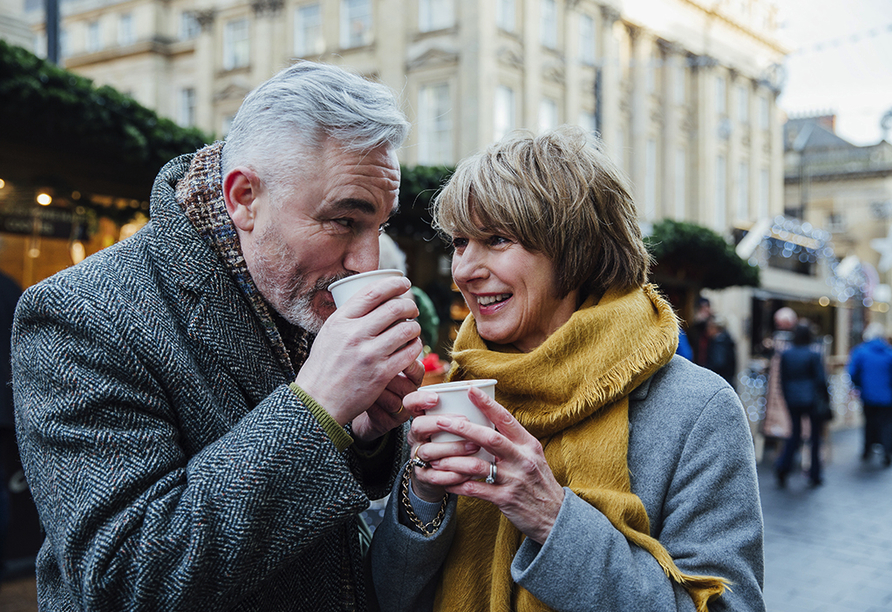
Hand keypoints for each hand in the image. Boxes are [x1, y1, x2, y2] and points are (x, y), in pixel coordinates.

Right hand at [295, 277, 422, 426]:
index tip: (404, 284)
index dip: (394, 284)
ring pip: (406, 330)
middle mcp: (355, 334)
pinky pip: (409, 353)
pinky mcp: (381, 374)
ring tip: (413, 328)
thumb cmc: (323, 367)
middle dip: (410, 305)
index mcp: (340, 321)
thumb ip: (347, 318)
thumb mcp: (328, 334)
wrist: (318, 402)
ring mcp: (369, 354)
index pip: (373, 292)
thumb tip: (370, 300)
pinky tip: (412, 346)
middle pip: (394, 308)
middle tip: (412, 309)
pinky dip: (415, 347)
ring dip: (415, 327)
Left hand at [422, 387, 564, 544]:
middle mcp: (522, 459)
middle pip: (489, 438)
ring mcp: (514, 480)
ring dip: (453, 460)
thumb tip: (489, 421)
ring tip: (435, 458)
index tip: (470, 389)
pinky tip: (445, 483)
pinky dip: (458, 485)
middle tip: (441, 421)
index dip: (487, 404)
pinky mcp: (506, 499)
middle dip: (462, 428)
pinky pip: (476, 490)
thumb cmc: (539, 482)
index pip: (506, 419)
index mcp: (528, 445)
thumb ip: (513, 442)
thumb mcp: (533, 457)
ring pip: (478, 465)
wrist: (555, 516)